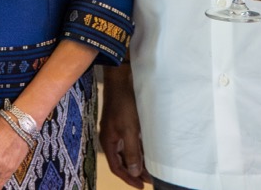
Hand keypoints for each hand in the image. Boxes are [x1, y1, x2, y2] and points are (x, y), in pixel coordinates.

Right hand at [99, 71, 145, 187]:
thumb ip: (132, 152)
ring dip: (139, 160)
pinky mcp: (125, 123)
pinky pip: (132, 141)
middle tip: (149, 180)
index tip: (141, 186)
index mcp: (108, 142)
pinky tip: (150, 152)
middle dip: (135, 171)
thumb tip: (134, 172)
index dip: (128, 178)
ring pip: (128, 151)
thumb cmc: (123, 105)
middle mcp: (112, 138)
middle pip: (122, 160)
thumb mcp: (129, 130)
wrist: (122, 81)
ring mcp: (118, 130)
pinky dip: (140, 149)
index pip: (116, 167)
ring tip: (151, 169)